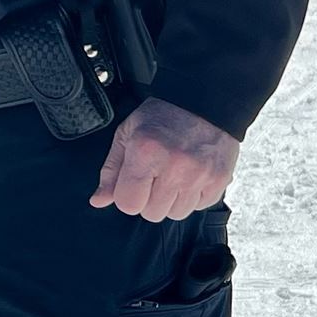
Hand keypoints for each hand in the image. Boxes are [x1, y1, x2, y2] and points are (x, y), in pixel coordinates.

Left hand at [91, 99, 238, 222]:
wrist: (203, 102)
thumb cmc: (163, 116)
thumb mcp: (127, 134)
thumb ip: (111, 170)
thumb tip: (98, 200)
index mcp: (145, 153)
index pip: (128, 205)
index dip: (128, 195)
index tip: (134, 181)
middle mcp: (174, 166)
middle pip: (152, 214)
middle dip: (150, 198)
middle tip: (156, 174)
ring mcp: (199, 175)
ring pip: (176, 214)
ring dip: (172, 199)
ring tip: (174, 173)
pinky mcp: (218, 181)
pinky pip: (199, 207)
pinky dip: (193, 196)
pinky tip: (190, 174)